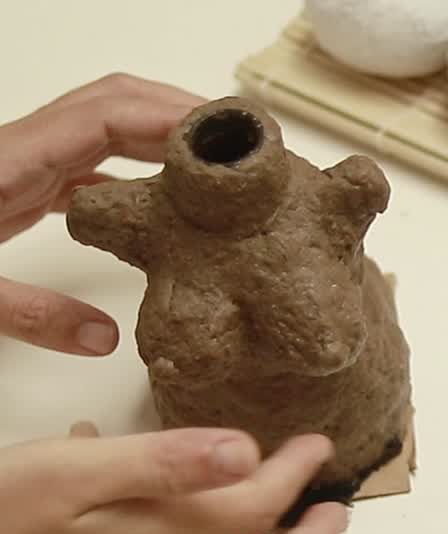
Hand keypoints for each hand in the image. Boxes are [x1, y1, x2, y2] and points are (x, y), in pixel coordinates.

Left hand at [0, 73, 202, 355]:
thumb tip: (105, 338)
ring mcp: (19, 164)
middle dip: (183, 112)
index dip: (174, 117)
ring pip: (107, 126)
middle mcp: (19, 151)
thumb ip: (30, 313)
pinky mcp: (18, 184)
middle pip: (116, 103)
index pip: (108, 115)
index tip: (229, 140)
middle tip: (244, 143)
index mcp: (8, 163)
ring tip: (220, 163)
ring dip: (164, 134)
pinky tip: (165, 197)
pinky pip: (91, 160)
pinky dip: (136, 165)